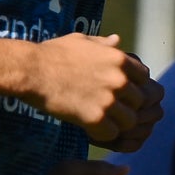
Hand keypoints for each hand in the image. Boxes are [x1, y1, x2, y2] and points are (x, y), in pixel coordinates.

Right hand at [28, 32, 161, 147]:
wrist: (30, 71)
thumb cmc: (52, 54)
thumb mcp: (80, 41)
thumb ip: (103, 43)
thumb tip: (118, 39)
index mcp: (119, 59)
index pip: (144, 77)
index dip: (133, 86)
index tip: (118, 92)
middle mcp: (119, 79)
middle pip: (140, 101)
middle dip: (126, 106)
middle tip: (109, 109)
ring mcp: (109, 99)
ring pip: (130, 120)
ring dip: (117, 123)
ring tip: (101, 121)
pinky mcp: (95, 118)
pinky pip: (113, 134)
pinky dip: (103, 134)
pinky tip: (90, 128)